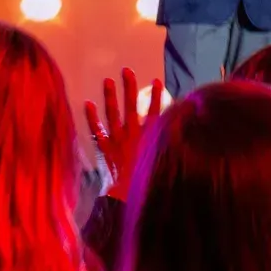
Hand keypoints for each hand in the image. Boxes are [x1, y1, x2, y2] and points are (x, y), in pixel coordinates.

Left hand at [85, 68, 161, 201]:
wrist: (129, 200)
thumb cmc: (149, 183)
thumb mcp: (165, 163)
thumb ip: (172, 146)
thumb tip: (182, 132)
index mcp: (149, 138)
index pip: (154, 112)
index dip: (156, 96)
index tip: (156, 80)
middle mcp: (132, 136)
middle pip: (131, 107)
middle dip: (129, 88)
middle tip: (126, 70)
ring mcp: (117, 142)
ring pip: (113, 115)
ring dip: (110, 97)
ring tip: (107, 80)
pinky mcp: (105, 150)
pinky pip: (97, 131)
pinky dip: (92, 118)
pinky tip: (87, 103)